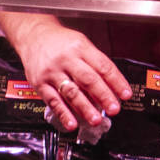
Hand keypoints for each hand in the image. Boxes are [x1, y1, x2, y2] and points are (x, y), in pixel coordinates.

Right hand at [0, 11, 130, 132]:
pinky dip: (64, 114)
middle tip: (113, 109)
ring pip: (71, 92)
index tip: (126, 95)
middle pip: (88, 79)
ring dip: (85, 108)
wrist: (33, 36)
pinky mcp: (40, 84)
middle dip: (103, 96)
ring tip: (96, 120)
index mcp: (80, 47)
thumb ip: (94, 64)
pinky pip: (53, 101)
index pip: (102, 65)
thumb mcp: (80, 44)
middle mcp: (67, 59)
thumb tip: (111, 88)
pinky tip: (72, 123)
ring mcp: (52, 72)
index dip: (116, 81)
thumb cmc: (60, 42)